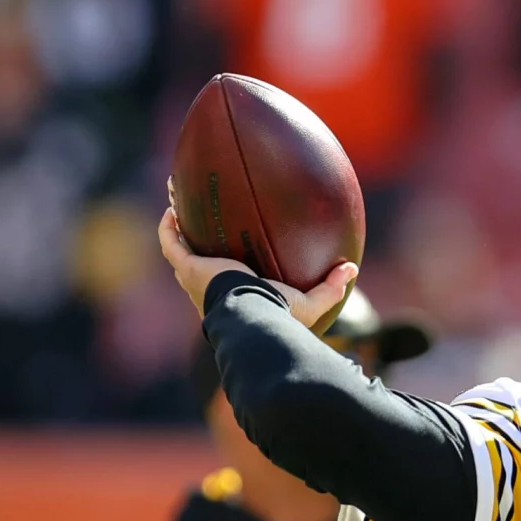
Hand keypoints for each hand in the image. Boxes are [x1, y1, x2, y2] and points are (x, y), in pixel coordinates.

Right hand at [158, 192, 354, 330]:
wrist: (254, 315)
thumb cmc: (279, 314)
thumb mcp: (310, 303)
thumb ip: (330, 288)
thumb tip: (352, 269)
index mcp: (235, 298)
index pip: (227, 284)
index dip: (225, 269)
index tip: (231, 251)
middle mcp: (210, 290)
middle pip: (197, 263)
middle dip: (196, 244)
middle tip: (199, 224)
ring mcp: (196, 278)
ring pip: (179, 249)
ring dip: (177, 228)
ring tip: (177, 205)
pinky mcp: (189, 266)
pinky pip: (171, 243)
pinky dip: (168, 227)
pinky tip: (172, 207)